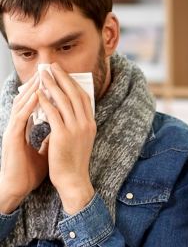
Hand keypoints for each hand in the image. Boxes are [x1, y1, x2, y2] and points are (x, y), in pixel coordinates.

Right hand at [0, 73, 48, 213]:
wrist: (18, 187)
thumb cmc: (29, 172)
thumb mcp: (44, 152)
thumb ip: (50, 140)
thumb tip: (61, 134)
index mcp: (26, 129)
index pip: (35, 105)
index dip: (45, 92)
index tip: (57, 81)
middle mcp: (18, 126)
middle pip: (27, 99)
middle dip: (38, 84)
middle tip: (48, 69)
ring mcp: (13, 130)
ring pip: (21, 104)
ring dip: (31, 89)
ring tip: (41, 76)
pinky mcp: (12, 137)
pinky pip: (20, 117)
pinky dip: (28, 105)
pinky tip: (36, 96)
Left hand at [38, 64, 95, 214]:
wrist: (73, 180)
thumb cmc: (72, 162)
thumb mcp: (79, 141)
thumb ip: (74, 125)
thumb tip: (64, 112)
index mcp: (90, 125)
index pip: (83, 98)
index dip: (73, 83)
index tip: (63, 73)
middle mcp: (86, 125)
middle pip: (75, 94)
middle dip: (63, 78)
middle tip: (52, 66)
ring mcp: (76, 129)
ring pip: (64, 100)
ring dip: (52, 85)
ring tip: (43, 74)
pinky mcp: (63, 135)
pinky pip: (53, 113)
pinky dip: (45, 101)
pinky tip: (38, 93)